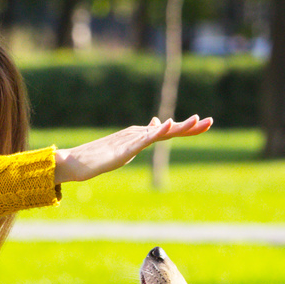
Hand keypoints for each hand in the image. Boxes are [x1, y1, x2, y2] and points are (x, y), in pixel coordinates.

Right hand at [54, 115, 213, 183]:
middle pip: (169, 129)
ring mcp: (131, 141)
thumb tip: (156, 124)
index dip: (187, 127)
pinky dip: (156, 132)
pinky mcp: (123, 148)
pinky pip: (143, 140)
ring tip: (197, 121)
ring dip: (178, 127)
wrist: (75, 162)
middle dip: (190, 126)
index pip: (168, 131)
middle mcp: (138, 135)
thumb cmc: (96, 157)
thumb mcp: (125, 148)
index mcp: (140, 136)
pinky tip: (167, 126)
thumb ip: (141, 138)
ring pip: (160, 133)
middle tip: (209, 121)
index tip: (205, 123)